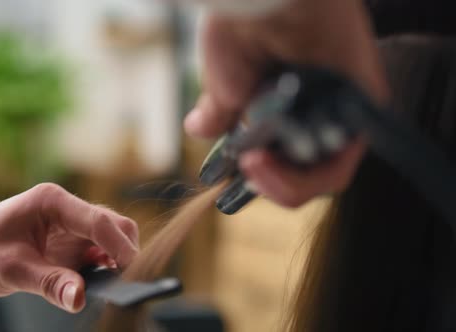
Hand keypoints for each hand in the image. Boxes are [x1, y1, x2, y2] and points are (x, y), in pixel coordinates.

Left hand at [0, 183, 138, 312]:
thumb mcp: (10, 269)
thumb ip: (49, 283)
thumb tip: (79, 298)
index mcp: (52, 201)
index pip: (98, 221)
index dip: (119, 247)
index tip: (133, 273)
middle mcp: (66, 209)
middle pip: (113, 225)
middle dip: (124, 252)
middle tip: (125, 283)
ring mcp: (69, 227)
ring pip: (110, 239)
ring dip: (117, 261)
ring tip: (113, 287)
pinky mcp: (68, 244)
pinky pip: (98, 254)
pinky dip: (105, 269)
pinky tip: (98, 285)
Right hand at [186, 0, 388, 206]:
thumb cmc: (242, 25)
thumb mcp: (224, 80)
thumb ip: (221, 112)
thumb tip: (199, 129)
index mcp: (286, 102)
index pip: (281, 156)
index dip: (259, 176)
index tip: (234, 177)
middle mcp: (316, 108)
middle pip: (302, 171)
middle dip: (269, 182)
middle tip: (245, 170)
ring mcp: (340, 110)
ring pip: (320, 174)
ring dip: (281, 183)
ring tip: (252, 165)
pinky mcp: (362, 106)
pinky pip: (339, 163)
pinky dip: (305, 177)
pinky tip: (267, 164)